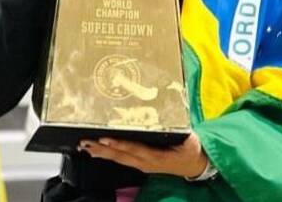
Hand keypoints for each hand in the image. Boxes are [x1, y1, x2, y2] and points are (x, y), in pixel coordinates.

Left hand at [78, 132, 207, 178]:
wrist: (196, 165)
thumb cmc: (192, 149)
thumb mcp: (189, 139)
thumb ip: (178, 130)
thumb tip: (166, 117)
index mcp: (157, 156)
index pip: (135, 149)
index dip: (120, 144)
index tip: (105, 138)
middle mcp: (146, 162)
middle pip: (121, 155)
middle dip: (102, 148)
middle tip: (86, 142)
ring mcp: (143, 165)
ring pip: (119, 159)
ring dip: (101, 152)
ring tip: (86, 146)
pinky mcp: (141, 164)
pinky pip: (122, 160)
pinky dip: (108, 155)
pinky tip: (98, 152)